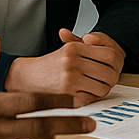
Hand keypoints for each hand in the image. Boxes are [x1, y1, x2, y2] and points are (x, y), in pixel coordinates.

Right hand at [6, 28, 125, 106]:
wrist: (24, 78)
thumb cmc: (48, 65)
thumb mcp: (66, 49)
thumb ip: (86, 45)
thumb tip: (96, 39)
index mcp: (74, 48)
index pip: (110, 55)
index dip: (114, 63)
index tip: (108, 67)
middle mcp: (72, 61)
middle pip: (110, 73)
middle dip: (110, 79)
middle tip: (104, 80)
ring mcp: (70, 79)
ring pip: (103, 88)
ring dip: (102, 90)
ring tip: (93, 88)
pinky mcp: (67, 96)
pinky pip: (91, 99)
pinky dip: (90, 99)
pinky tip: (83, 95)